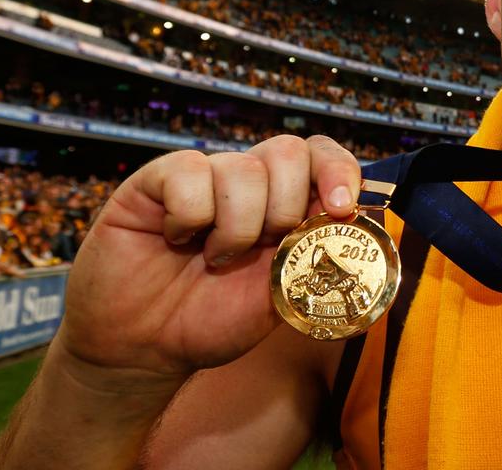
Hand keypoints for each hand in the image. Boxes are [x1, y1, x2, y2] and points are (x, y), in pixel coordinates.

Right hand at [58, 135, 360, 382]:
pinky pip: (189, 171)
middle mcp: (247, 182)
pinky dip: (191, 215)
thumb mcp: (279, 295)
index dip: (338, 171)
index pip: (322, 156)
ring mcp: (202, 177)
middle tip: (263, 248)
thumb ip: (315, 255)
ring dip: (237, 226)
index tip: (340, 207)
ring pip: (243, 168)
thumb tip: (355, 220)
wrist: (146, 349)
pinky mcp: (155, 181)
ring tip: (216, 259)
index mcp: (284, 204)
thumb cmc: (213, 321)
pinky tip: (177, 240)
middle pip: (289, 152)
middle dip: (286, 207)